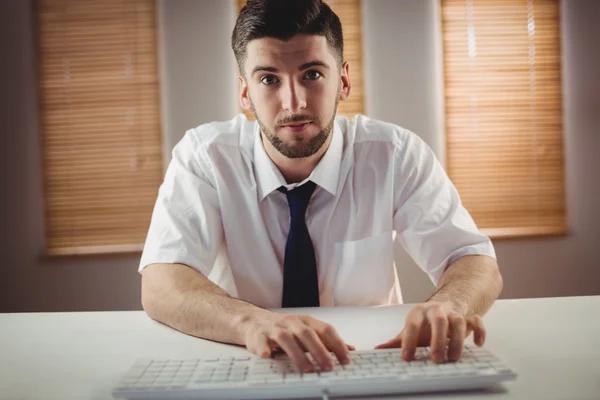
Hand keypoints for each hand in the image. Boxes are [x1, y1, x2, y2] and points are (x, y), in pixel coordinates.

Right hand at [235, 312, 354, 371]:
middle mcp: (292, 322)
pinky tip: (268, 356)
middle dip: (320, 351)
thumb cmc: (284, 328)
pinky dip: (265, 349)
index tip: (346, 359)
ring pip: (287, 338)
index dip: (337, 344)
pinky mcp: (259, 335)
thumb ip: (326, 340)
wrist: (253, 322)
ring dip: (298, 354)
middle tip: (329, 366)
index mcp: (306, 321)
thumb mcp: (307, 331)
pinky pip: (261, 342)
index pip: (325, 330)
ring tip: (307, 368)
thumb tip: (350, 349)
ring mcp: (275, 328)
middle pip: (308, 334)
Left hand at [374, 302, 485, 362]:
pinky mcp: (469, 317)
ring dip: (458, 340)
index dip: (408, 341)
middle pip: (439, 321)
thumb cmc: (426, 322)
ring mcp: (454, 313)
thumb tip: (378, 349)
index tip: (407, 357)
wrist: (447, 303)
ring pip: (459, 321)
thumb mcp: (411, 329)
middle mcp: (437, 310)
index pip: (412, 325)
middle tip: (436, 359)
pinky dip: (479, 331)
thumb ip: (397, 340)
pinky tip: (478, 344)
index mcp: (419, 313)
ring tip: (453, 358)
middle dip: (438, 340)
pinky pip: (477, 321)